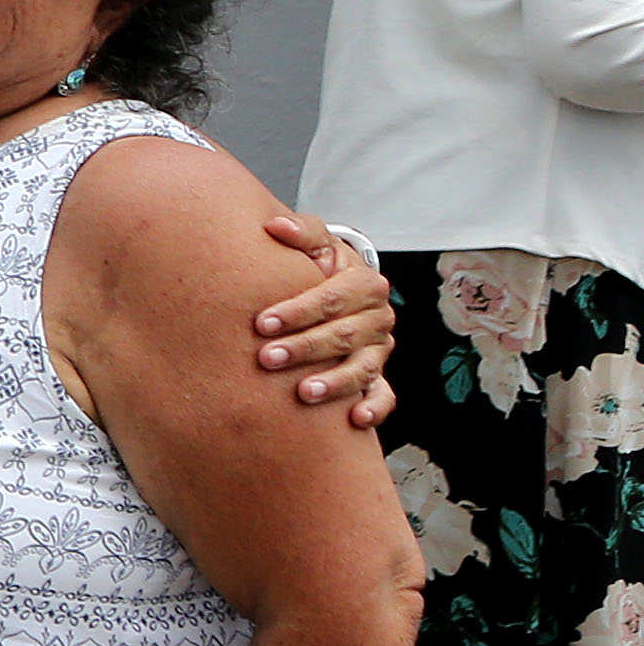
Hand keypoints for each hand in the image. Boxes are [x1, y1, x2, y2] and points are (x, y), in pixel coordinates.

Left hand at [249, 214, 398, 422]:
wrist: (334, 290)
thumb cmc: (315, 268)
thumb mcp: (313, 246)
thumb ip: (300, 233)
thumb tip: (273, 225)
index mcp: (364, 284)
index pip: (334, 298)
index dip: (299, 310)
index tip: (262, 323)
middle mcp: (378, 318)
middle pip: (344, 335)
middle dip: (305, 348)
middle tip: (266, 359)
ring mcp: (379, 349)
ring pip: (364, 368)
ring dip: (335, 382)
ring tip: (303, 394)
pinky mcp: (378, 376)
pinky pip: (384, 395)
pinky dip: (374, 408)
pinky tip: (355, 420)